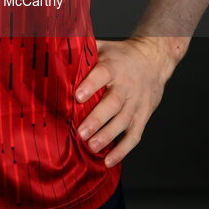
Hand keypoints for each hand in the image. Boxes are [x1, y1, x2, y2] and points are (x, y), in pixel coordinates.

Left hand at [74, 36, 175, 167]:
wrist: (153, 59)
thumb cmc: (121, 55)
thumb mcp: (103, 47)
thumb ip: (83, 51)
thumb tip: (55, 50)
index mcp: (113, 66)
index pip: (102, 74)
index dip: (90, 85)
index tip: (77, 96)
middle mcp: (126, 85)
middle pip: (113, 103)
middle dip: (97, 119)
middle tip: (81, 132)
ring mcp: (136, 102)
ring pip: (123, 121)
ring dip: (108, 136)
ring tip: (92, 147)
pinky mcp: (143, 115)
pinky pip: (134, 135)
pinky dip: (123, 150)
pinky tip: (109, 161)